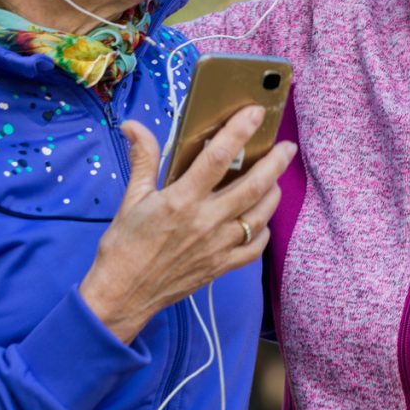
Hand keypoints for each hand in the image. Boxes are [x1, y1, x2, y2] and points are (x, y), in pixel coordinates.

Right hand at [79, 106, 296, 343]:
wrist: (122, 296)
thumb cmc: (124, 247)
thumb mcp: (132, 198)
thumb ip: (142, 159)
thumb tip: (133, 125)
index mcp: (181, 200)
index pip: (217, 158)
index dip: (238, 132)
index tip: (255, 113)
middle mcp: (205, 222)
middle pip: (252, 186)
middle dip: (274, 163)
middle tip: (287, 146)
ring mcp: (217, 246)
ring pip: (259, 215)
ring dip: (273, 192)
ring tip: (276, 177)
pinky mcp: (222, 267)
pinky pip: (254, 247)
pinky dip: (263, 230)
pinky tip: (261, 218)